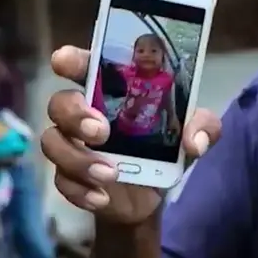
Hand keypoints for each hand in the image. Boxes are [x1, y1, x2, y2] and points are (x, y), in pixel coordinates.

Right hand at [41, 46, 221, 224]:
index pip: (83, 65)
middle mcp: (84, 113)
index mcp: (110, 90)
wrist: (154, 195)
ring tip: (110, 173)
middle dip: (74, 114)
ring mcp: (73, 145)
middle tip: (101, 132)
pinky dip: (80, 191)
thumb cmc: (166, 146)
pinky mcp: (71, 177)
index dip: (70, 60)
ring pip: (52, 142)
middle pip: (59, 102)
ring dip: (77, 159)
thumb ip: (205, 127)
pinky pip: (61, 181)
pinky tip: (102, 197)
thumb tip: (196, 142)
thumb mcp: (195, 133)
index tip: (64, 61)